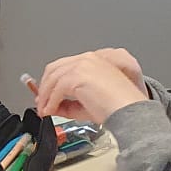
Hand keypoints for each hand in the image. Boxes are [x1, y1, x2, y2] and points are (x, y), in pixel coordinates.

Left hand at [32, 51, 148, 124]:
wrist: (129, 110)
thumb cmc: (118, 108)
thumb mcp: (87, 104)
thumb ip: (68, 103)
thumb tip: (52, 107)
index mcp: (92, 61)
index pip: (64, 67)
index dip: (51, 82)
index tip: (45, 96)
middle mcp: (87, 59)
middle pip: (54, 69)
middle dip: (45, 87)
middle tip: (41, 103)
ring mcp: (82, 65)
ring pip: (53, 78)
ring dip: (46, 96)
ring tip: (45, 111)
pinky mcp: (78, 75)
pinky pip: (57, 89)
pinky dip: (51, 101)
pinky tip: (51, 112)